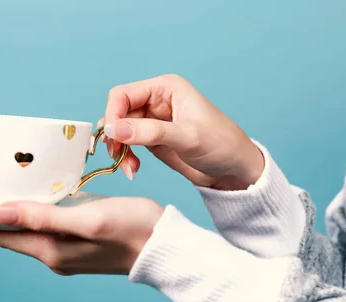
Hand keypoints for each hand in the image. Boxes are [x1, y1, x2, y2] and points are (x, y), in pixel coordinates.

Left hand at [0, 197, 163, 275]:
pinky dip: (21, 221)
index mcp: (51, 249)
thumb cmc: (133, 227)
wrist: (164, 246)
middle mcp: (53, 255)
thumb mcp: (88, 218)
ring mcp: (65, 253)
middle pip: (5, 237)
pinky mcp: (76, 245)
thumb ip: (42, 217)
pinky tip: (18, 212)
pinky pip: (39, 232)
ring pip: (21, 235)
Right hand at [101, 74, 263, 190]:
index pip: (123, 94)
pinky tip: (133, 168)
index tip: (112, 139)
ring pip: (119, 130)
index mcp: (165, 88)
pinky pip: (127, 144)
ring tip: (128, 167)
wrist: (233, 169)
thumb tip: (111, 130)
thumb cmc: (221, 144)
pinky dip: (124, 156)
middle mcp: (156, 100)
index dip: (112, 115)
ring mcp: (152, 120)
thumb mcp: (186, 137)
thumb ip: (149, 132)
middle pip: (117, 113)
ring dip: (118, 149)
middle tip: (118, 157)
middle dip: (114, 136)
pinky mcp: (151, 139)